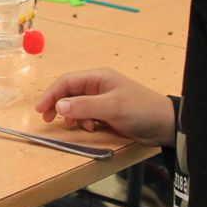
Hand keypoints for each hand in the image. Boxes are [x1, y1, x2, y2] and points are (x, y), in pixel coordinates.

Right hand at [35, 68, 174, 145]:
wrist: (165, 125)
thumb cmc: (140, 110)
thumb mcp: (111, 108)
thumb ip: (84, 106)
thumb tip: (58, 107)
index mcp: (98, 77)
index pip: (67, 81)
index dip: (51, 94)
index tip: (41, 110)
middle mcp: (98, 86)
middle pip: (69, 93)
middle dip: (58, 105)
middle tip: (49, 120)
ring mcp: (103, 100)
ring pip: (77, 106)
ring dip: (73, 116)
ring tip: (76, 126)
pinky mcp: (108, 113)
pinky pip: (87, 115)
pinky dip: (84, 122)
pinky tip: (90, 128)